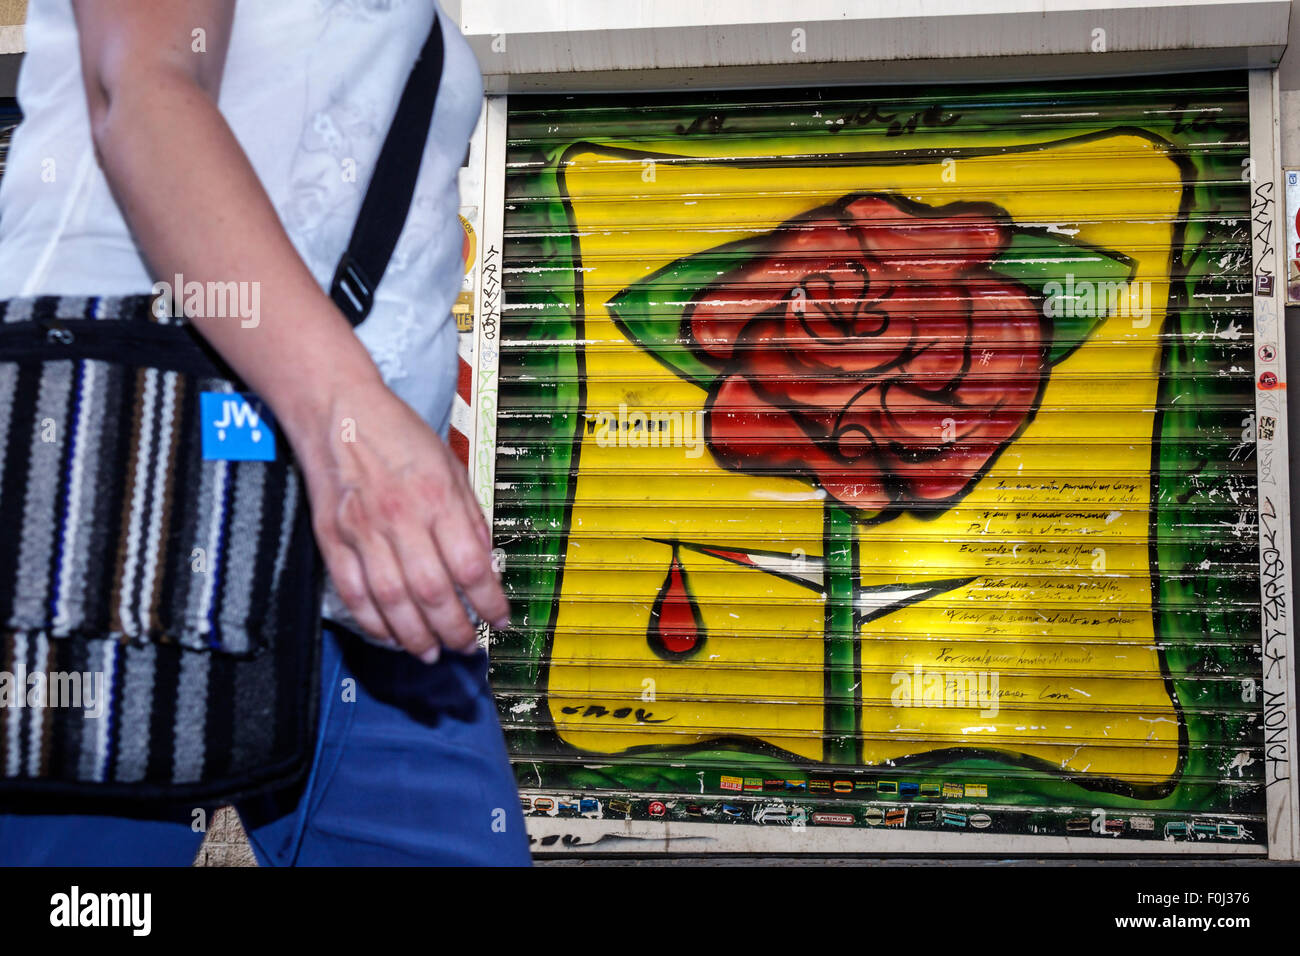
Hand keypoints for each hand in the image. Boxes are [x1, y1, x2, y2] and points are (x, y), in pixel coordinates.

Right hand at [289, 377, 508, 662]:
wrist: (337, 410)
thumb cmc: (398, 434)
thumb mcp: (450, 465)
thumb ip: (468, 515)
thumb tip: (484, 564)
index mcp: (438, 497)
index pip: (472, 565)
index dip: (490, 602)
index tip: (501, 620)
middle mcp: (401, 517)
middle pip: (434, 592)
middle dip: (455, 629)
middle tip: (467, 646)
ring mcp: (363, 531)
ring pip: (393, 601)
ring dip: (416, 637)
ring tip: (432, 653)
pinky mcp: (332, 539)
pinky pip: (354, 593)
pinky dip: (374, 622)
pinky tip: (391, 637)